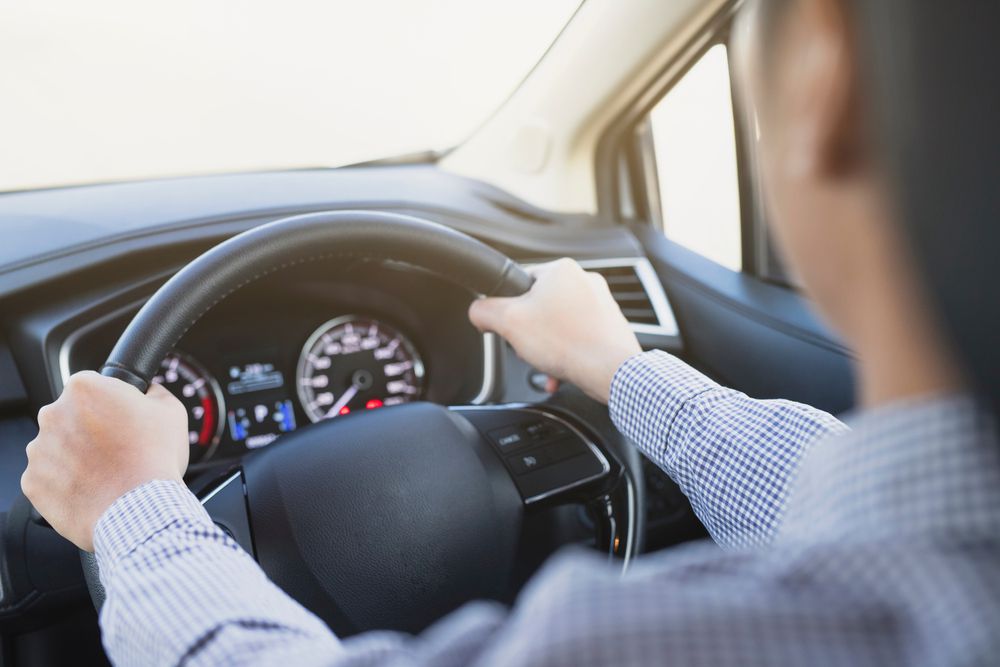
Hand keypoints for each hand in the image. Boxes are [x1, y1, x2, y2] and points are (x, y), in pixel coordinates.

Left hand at [21, 371, 188, 550]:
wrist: (141, 510)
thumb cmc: (155, 460)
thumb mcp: (171, 412)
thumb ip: (153, 392)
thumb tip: (148, 391)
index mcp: (85, 389)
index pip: (92, 386)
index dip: (110, 403)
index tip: (121, 419)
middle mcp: (53, 414)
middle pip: (70, 415)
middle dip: (89, 428)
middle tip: (117, 448)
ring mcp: (39, 449)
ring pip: (57, 447)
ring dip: (76, 456)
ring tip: (106, 473)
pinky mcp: (33, 481)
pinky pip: (48, 477)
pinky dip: (66, 483)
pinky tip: (92, 488)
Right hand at [469, 258, 641, 402]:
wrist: (612, 372)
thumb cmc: (568, 344)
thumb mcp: (509, 322)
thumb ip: (484, 311)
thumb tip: (479, 312)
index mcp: (561, 269)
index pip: (518, 282)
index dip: (508, 308)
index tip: (510, 327)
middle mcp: (584, 280)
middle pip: (538, 306)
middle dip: (530, 331)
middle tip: (530, 347)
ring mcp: (600, 303)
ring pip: (558, 325)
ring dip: (548, 346)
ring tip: (549, 361)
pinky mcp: (609, 326)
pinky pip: (577, 337)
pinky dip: (566, 354)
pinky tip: (562, 370)